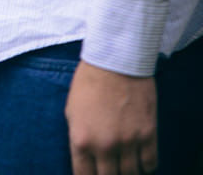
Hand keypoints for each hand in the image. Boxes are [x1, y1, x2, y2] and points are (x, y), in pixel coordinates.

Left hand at [65, 59, 157, 174]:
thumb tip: (86, 158)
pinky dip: (146, 166)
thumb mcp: (72, 111)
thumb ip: (79, 138)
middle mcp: (105, 146)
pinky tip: (141, 161)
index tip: (92, 174)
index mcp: (81, 140)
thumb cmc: (89, 81)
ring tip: (125, 167)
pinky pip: (150, 163)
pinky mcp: (147, 134)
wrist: (114, 59)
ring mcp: (128, 142)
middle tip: (110, 169)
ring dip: (127, 172)